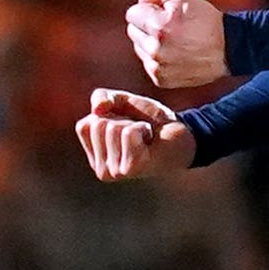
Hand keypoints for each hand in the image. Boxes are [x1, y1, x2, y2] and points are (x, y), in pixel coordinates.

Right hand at [76, 86, 193, 181]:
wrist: (184, 135)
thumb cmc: (152, 122)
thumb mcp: (123, 103)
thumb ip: (102, 98)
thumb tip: (97, 110)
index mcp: (95, 158)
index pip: (84, 126)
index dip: (108, 116)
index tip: (126, 126)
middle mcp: (102, 170)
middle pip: (98, 125)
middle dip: (122, 120)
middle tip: (140, 133)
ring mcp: (115, 172)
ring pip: (113, 128)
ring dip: (135, 125)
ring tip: (147, 137)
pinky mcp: (132, 168)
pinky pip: (128, 133)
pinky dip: (142, 129)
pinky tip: (151, 142)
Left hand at [125, 0, 229, 90]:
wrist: (227, 49)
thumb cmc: (205, 18)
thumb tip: (138, 3)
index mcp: (158, 27)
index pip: (132, 14)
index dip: (147, 10)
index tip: (162, 13)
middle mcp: (155, 50)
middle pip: (132, 31)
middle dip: (146, 26)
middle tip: (169, 26)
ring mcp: (157, 67)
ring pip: (139, 48)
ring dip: (150, 42)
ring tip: (174, 40)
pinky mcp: (161, 79)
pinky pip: (148, 63)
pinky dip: (158, 58)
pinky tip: (175, 53)